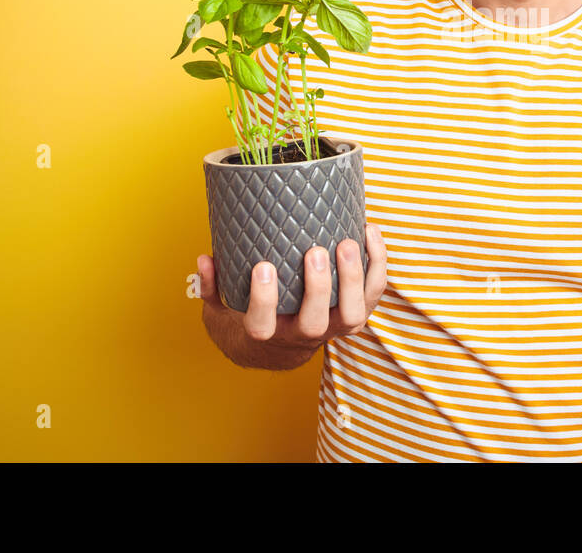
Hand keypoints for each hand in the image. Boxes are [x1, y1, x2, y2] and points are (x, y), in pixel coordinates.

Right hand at [197, 223, 387, 354]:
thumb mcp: (221, 309)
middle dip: (318, 288)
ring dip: (353, 279)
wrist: (277, 349)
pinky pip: (372, 294)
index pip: (263, 326)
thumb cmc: (247, 319)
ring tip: (349, 242)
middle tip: (315, 251)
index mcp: (267, 334)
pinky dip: (377, 265)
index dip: (264, 300)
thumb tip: (204, 260)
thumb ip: (212, 286)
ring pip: (352, 315)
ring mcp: (332, 328)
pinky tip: (369, 232)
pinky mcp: (353, 314)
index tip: (263, 268)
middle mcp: (303, 335)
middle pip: (314, 323)